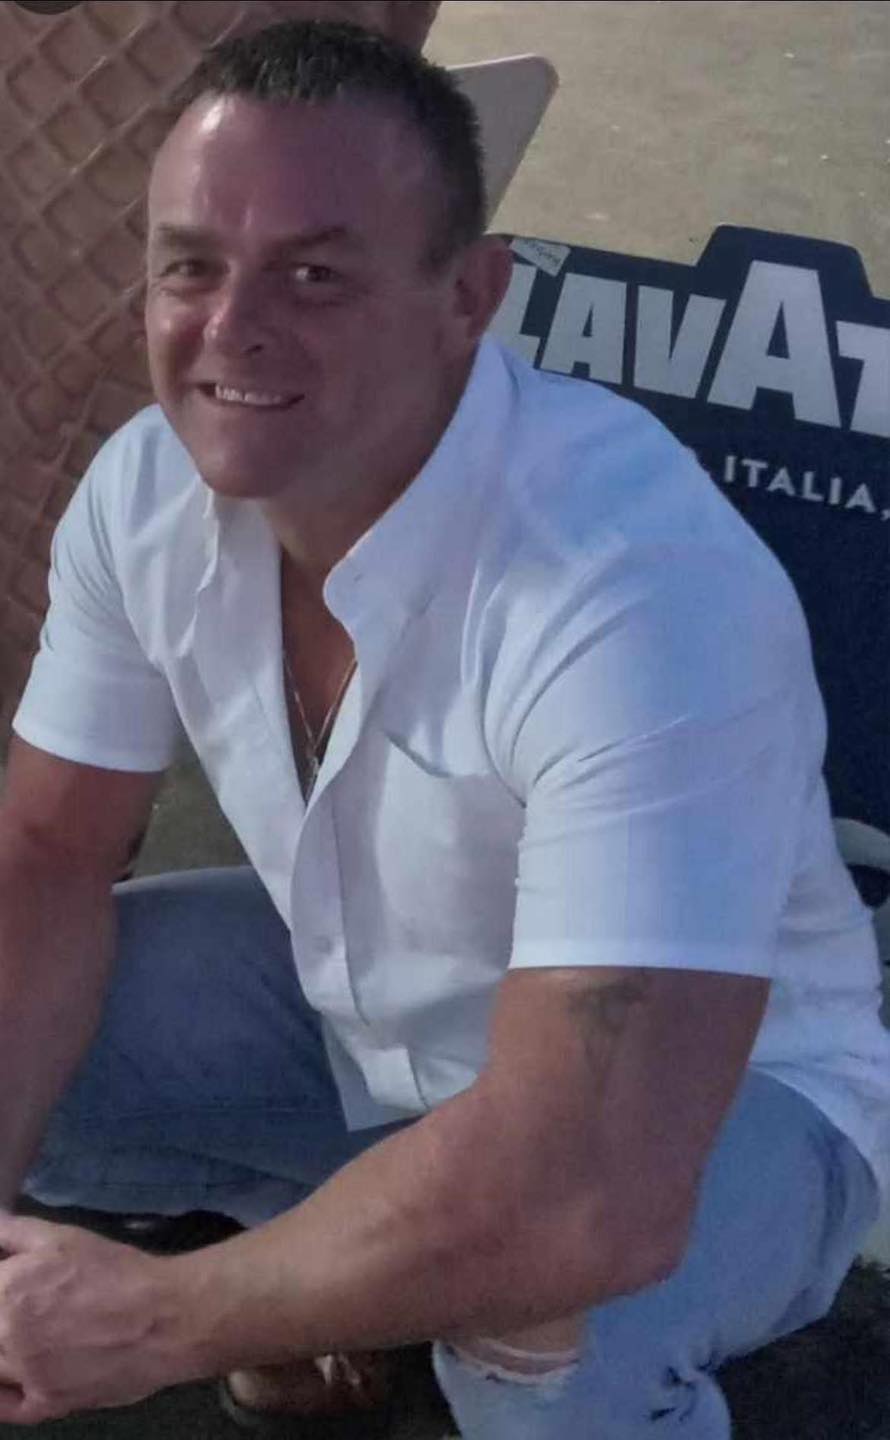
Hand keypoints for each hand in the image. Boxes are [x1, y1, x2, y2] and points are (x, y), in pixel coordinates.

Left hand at [0, 1213, 195, 1423]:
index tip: (10, 1282)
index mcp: (6, 1290)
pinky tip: (12, 1376)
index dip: (0, 1284)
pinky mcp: (46, 1405)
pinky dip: (2, 1395)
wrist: (163, 1318)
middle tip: (35, 1308)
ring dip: (3, 1347)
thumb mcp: (62, 1237)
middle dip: (3, 1315)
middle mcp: (5, 1336)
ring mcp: (24, 1376)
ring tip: (35, 1333)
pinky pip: (6, 1409)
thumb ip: (13, 1232)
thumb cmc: (115, 1269)